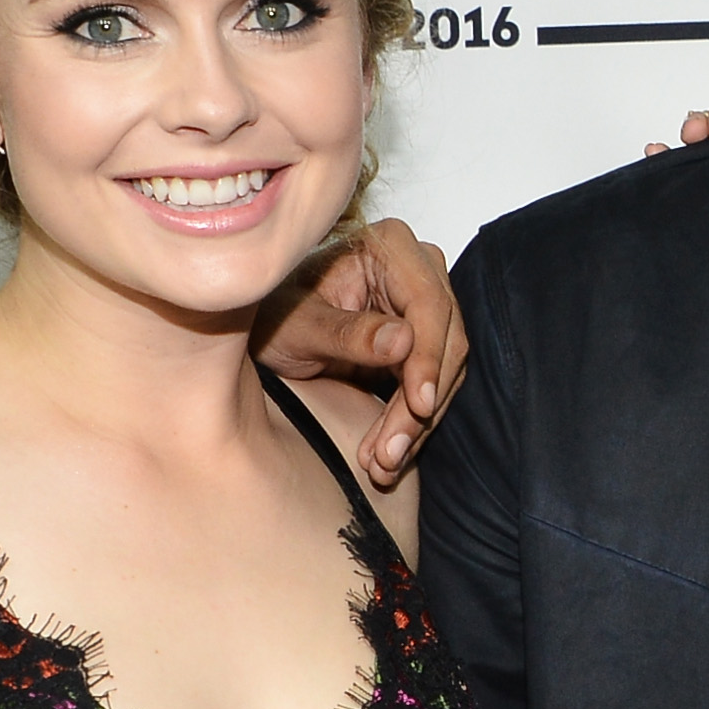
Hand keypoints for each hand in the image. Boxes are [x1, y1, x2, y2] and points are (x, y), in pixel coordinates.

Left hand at [253, 216, 466, 487]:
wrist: (263, 334)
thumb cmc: (272, 317)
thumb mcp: (299, 328)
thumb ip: (346, 334)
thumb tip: (403, 342)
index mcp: (388, 247)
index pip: (429, 305)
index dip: (428, 358)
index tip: (418, 405)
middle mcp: (415, 270)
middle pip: (446, 341)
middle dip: (420, 403)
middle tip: (392, 451)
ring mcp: (422, 306)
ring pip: (445, 371)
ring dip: (417, 423)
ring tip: (383, 462)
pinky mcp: (421, 343)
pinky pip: (431, 385)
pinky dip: (411, 424)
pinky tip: (387, 455)